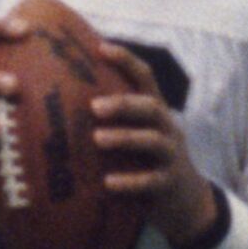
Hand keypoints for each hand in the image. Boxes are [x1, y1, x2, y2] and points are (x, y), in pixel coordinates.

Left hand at [90, 42, 218, 245]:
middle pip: (151, 107)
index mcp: (155, 111)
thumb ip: (113, 118)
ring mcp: (170, 156)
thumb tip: (63, 98)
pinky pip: (151, 181)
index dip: (126, 60)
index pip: (145, 77)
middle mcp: (167, 128)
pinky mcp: (168, 184)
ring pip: (152, 141)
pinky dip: (130, 181)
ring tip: (97, 138)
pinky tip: (108, 182)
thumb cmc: (146, 160)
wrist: (184, 200)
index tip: (101, 48)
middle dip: (124, 104)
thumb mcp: (137, 134)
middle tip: (94, 106)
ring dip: (125, 138)